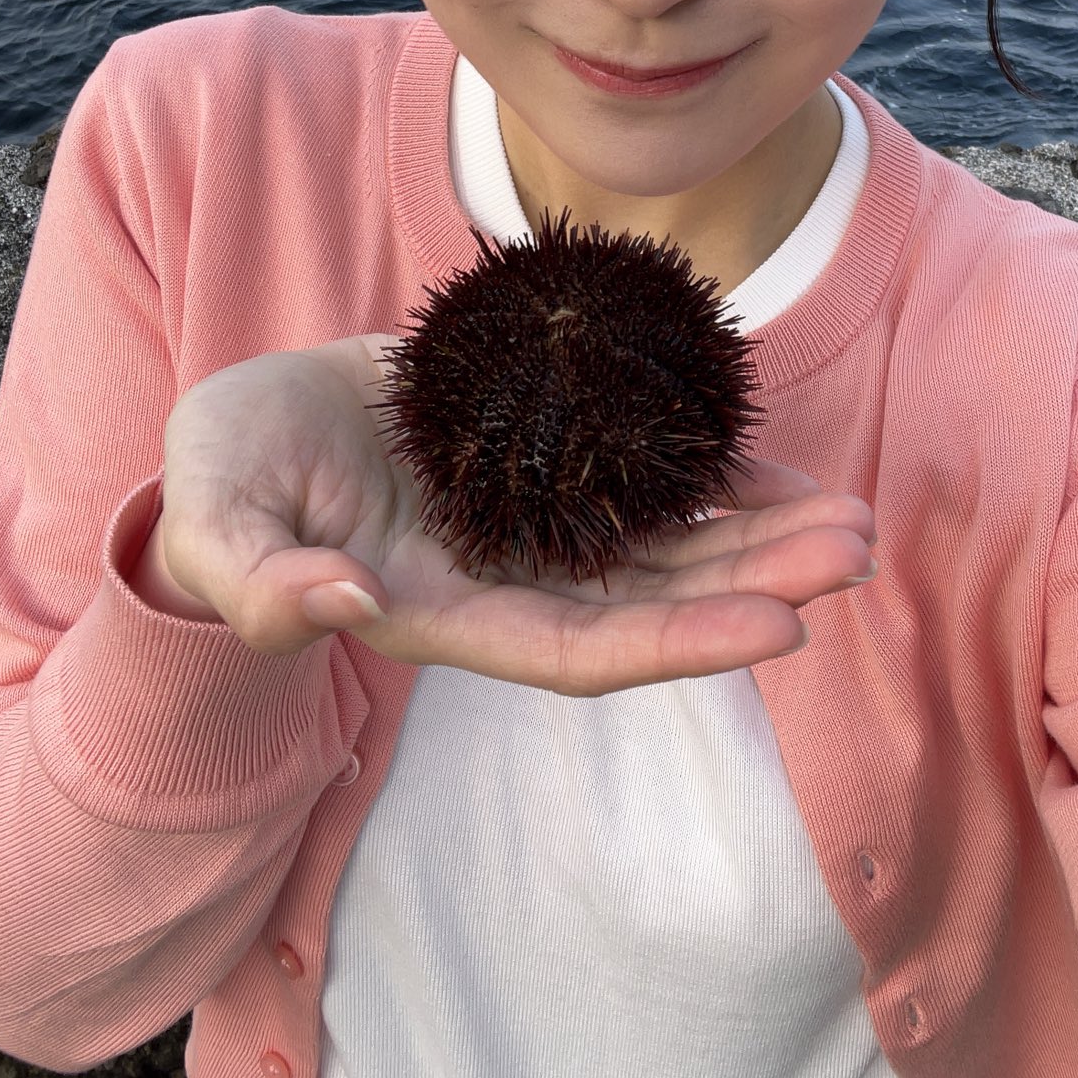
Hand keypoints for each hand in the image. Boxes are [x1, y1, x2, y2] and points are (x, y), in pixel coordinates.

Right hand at [150, 335, 877, 693]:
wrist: (249, 427)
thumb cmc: (222, 485)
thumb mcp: (217, 527)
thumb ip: (261, 580)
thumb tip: (343, 604)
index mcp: (442, 611)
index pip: (579, 650)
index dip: (680, 646)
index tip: (785, 628)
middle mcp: (508, 580)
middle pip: (654, 601)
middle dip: (759, 580)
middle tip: (860, 547)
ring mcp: (530, 522)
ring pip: (666, 544)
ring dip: (760, 532)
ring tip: (853, 514)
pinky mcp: (539, 459)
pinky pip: (642, 476)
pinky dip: (710, 474)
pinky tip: (773, 460)